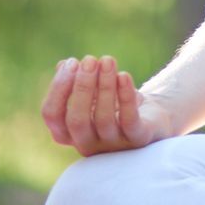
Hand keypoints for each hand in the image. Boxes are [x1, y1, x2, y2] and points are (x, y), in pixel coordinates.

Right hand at [41, 54, 175, 155]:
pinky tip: (123, 75)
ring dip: (105, 86)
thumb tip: (63, 65)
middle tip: (90, 60)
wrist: (153, 118)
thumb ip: (76, 82)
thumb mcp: (93, 92)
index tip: (71, 62)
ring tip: (108, 60)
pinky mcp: (137, 140)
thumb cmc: (115, 104)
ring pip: (103, 119)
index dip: (58, 88)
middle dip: (82, 87)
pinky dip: (125, 96)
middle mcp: (87, 144)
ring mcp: (112, 145)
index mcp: (69, 133)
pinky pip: (129, 120)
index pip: (52, 115)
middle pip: (76, 120)